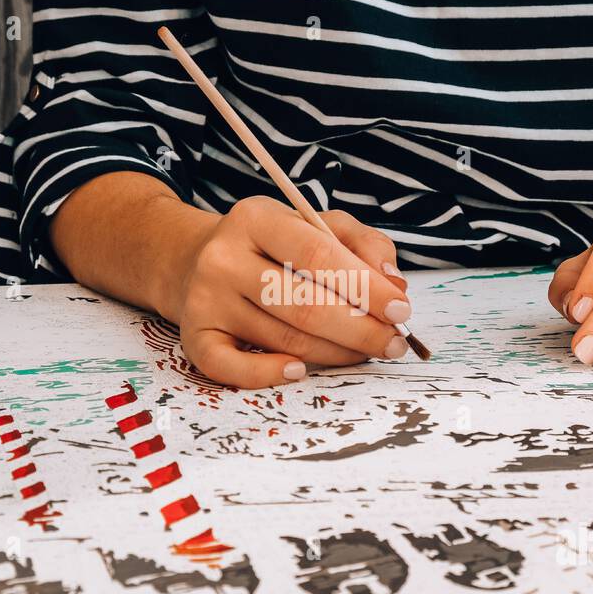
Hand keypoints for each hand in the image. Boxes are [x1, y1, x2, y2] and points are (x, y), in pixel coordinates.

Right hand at [161, 196, 410, 387]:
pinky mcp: (194, 337)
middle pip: (304, 305)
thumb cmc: (269, 246)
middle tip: (393, 343)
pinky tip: (300, 371)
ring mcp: (205, 300)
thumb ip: (362, 243)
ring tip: (365, 352)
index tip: (400, 310)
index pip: (319, 254)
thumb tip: (394, 284)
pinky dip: (270, 375)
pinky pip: (233, 369)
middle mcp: (223, 258)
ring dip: (335, 353)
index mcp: (255, 218)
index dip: (366, 287)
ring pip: (284, 340)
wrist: (192, 260)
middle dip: (360, 329)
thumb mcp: (313, 224)